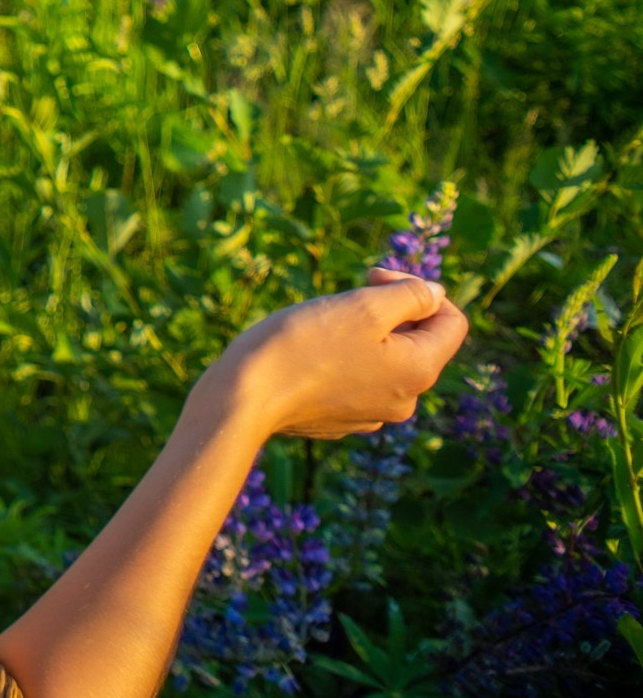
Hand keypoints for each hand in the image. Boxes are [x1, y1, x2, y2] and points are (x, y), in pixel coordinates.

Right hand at [212, 268, 469, 440]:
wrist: (244, 397)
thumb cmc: (304, 344)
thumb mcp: (363, 306)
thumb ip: (411, 294)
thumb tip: (435, 294)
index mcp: (419, 370)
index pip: (452, 321)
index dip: (418, 288)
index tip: (371, 277)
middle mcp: (405, 400)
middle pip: (418, 341)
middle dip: (388, 311)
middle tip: (344, 297)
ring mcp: (372, 415)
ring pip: (385, 360)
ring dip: (364, 335)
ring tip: (321, 325)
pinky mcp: (339, 420)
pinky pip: (357, 380)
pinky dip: (342, 360)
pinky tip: (308, 355)